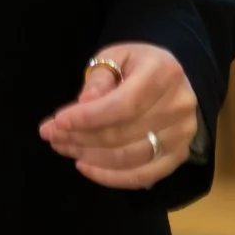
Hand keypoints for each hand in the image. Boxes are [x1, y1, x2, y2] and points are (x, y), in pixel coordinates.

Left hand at [38, 43, 198, 189]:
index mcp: (164, 74)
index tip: (57, 122)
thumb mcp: (115, 57)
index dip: (88, 117)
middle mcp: (178, 106)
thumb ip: (99, 79)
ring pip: (129, 157)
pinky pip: (142, 176)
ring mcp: (182, 135)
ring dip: (90, 156)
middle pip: (122, 133)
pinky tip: (85, 166)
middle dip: (80, 137)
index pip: (123, 104)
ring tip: (63, 147)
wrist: (172, 77)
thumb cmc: (137, 65)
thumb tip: (84, 104)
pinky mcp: (178, 155)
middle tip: (51, 136)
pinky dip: (110, 177)